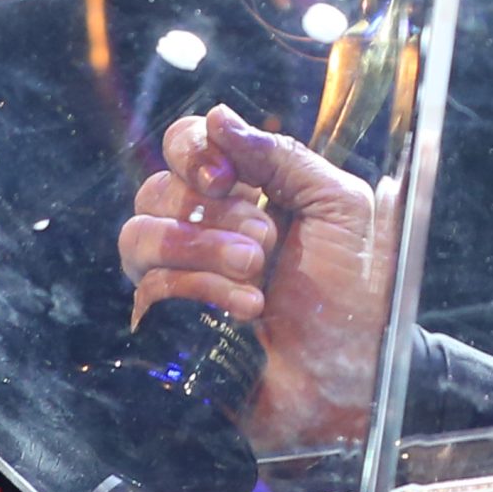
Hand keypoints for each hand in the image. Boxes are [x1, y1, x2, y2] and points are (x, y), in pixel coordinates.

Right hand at [118, 104, 393, 447]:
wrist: (349, 374)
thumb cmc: (353, 292)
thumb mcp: (340, 206)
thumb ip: (282, 156)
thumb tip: (219, 117)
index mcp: (247, 191)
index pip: (186, 143)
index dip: (194, 150)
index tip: (227, 178)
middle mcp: (204, 227)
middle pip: (158, 187)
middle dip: (217, 215)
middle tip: (265, 243)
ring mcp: (179, 276)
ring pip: (139, 235)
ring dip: (203, 251)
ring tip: (255, 275)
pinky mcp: (167, 322)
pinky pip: (150, 287)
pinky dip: (203, 293)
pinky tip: (247, 309)